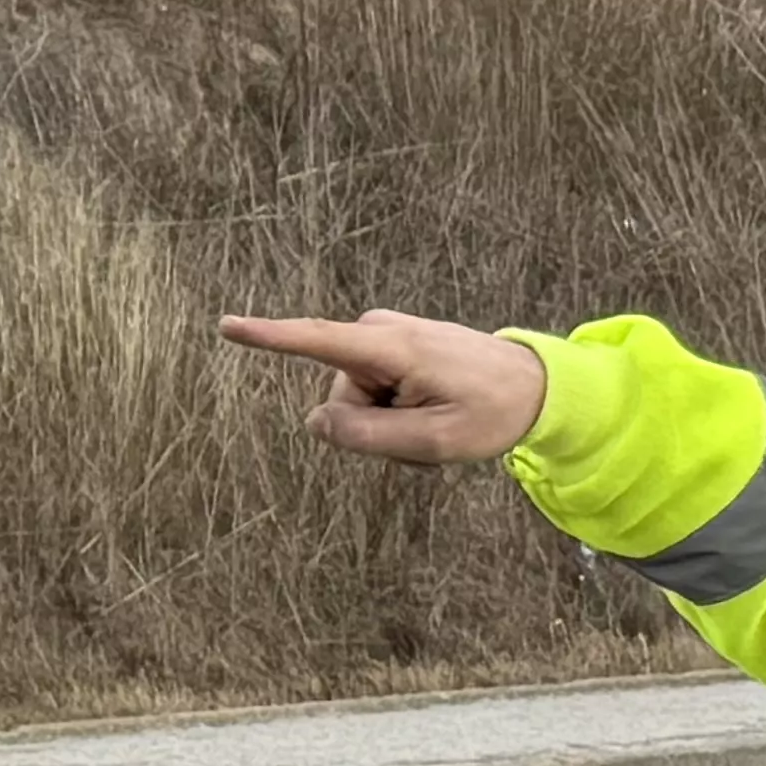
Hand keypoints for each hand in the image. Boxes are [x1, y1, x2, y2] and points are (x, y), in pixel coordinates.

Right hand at [219, 307, 548, 465]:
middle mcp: (384, 333)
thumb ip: (368, 435)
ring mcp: (389, 337)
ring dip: (390, 423)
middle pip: (342, 397)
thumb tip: (315, 421)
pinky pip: (376, 390)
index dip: (270, 337)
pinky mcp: (395, 346)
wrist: (538, 387)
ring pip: (358, 399)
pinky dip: (399, 412)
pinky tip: (435, 415)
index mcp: (393, 348)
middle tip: (427, 435)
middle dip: (373, 426)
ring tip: (437, 422)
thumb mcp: (434, 441)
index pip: (318, 340)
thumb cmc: (494, 412)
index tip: (226, 325)